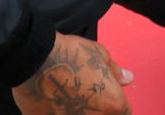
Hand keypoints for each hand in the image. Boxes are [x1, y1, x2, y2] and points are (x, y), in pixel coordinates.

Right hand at [13, 33, 132, 113]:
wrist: (36, 62)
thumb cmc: (71, 56)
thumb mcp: (100, 55)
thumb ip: (115, 71)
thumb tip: (128, 78)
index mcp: (111, 102)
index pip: (124, 112)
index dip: (118, 104)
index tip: (109, 97)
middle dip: (100, 110)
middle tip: (88, 96)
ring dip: (82, 111)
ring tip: (72, 98)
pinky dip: (62, 111)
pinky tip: (56, 102)